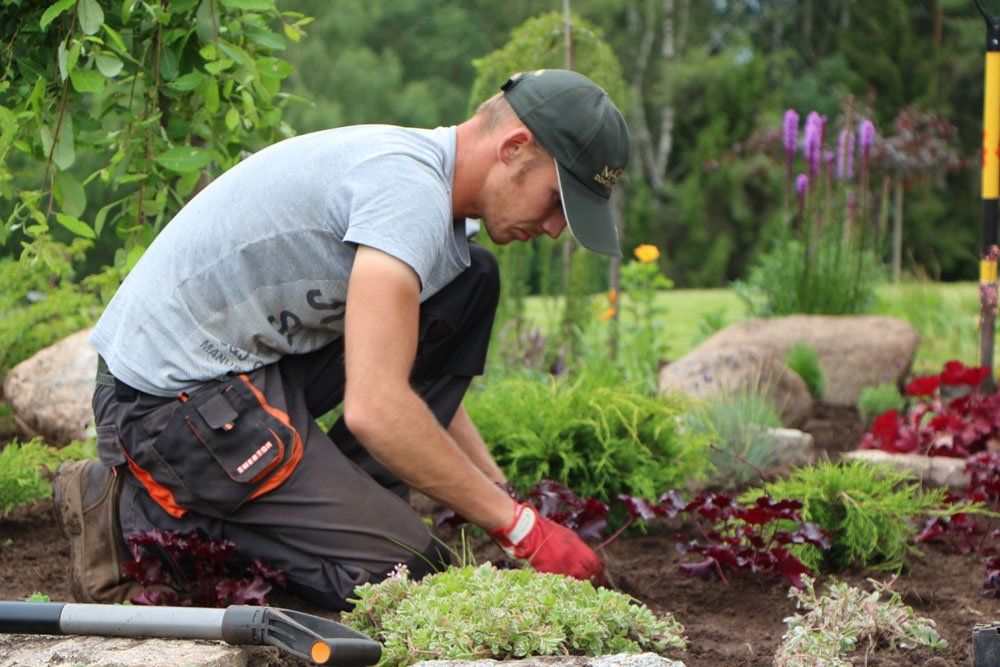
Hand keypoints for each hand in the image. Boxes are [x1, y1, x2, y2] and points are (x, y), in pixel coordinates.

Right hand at [489, 503, 605, 583]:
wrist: (529, 532)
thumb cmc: (550, 532)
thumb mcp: (570, 537)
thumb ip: (581, 549)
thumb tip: (588, 561)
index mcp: (580, 551)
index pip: (597, 566)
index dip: (600, 573)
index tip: (599, 578)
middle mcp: (574, 562)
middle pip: (589, 577)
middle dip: (590, 581)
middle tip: (589, 585)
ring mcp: (562, 570)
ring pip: (575, 583)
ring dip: (577, 584)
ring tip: (575, 584)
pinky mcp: (550, 575)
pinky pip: (560, 583)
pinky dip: (562, 584)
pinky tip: (561, 583)